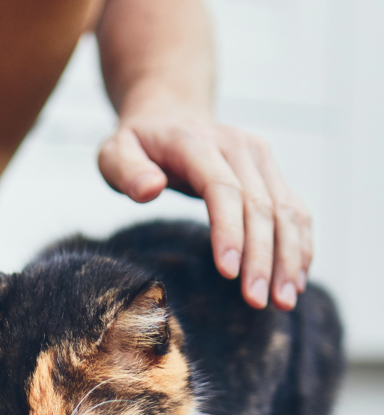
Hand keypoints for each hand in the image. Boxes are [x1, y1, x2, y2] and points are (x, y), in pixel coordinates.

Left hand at [98, 105, 311, 310]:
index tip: (229, 272)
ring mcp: (259, 158)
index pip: (222, 188)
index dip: (229, 231)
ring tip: (284, 300)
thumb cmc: (136, 143)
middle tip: (257, 300)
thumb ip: (126, 171)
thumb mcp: (114, 152)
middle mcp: (237, 146)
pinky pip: (294, 210)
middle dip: (262, 257)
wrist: (169, 113)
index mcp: (196, 142)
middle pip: (259, 205)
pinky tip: (296, 279)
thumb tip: (150, 189)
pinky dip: (299, 245)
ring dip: (289, 257)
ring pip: (285, 210)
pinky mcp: (271, 172)